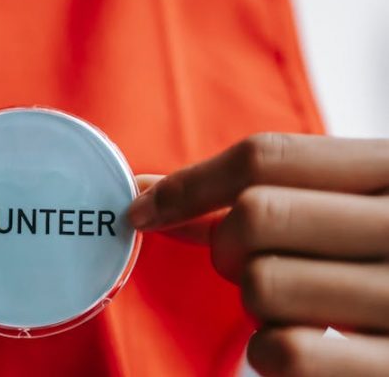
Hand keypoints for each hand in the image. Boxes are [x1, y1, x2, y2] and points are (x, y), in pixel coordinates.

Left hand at [128, 134, 388, 376]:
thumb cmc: (382, 253)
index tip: (143, 208)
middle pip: (254, 217)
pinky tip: (297, 345)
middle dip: (224, 246)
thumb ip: (267, 194)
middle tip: (244, 263)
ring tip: (289, 304)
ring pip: (260, 284)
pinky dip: (267, 354)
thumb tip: (151, 196)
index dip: (188, 183)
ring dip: (252, 301)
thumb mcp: (347, 206)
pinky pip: (284, 351)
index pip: (265, 156)